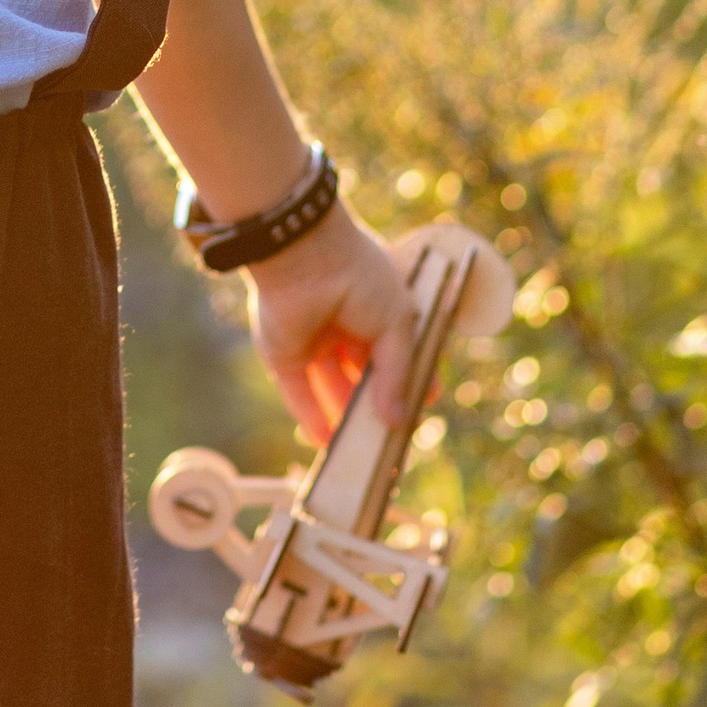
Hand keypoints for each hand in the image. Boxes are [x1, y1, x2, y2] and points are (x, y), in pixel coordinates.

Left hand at [245, 199, 417, 442]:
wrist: (305, 254)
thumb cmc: (360, 277)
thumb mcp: (396, 325)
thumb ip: (397, 374)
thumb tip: (400, 419)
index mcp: (378, 310)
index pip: (398, 356)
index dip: (410, 384)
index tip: (422, 409)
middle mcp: (346, 328)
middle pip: (364, 379)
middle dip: (377, 409)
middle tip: (392, 441)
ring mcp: (315, 343)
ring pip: (332, 391)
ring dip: (347, 421)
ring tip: (364, 452)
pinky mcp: (284, 356)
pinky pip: (299, 395)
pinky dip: (313, 419)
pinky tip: (328, 445)